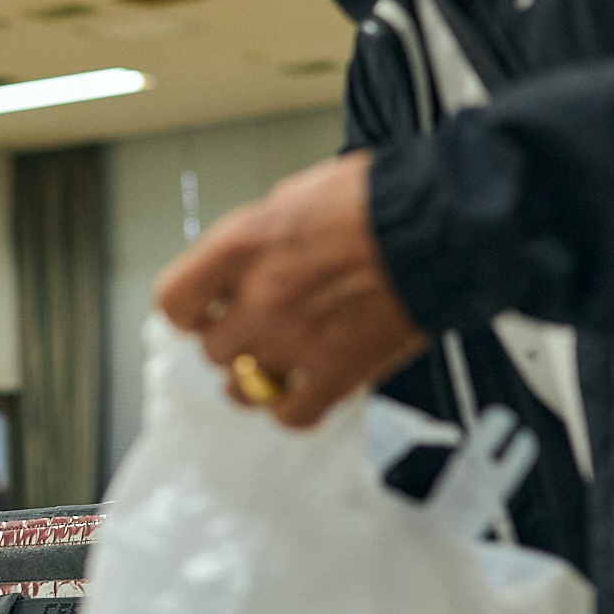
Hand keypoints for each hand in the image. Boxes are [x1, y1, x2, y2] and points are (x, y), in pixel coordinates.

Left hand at [153, 152, 426, 428]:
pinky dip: (295, 409)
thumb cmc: (375, 200)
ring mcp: (293, 340)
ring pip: (243, 388)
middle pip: (214, 349)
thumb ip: (256, 240)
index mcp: (239, 247)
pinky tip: (308, 392)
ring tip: (281, 364)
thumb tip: (243, 265)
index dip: (190, 312)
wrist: (439, 225)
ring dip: (257, 380)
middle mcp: (257, 298)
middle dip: (235, 342)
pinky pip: (291, 415)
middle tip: (262, 331)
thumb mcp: (293, 198)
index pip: (173, 302)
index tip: (206, 313)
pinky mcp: (336, 373)